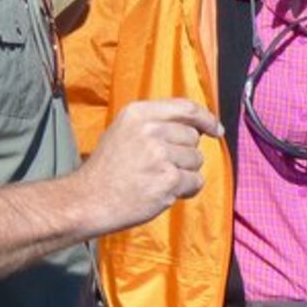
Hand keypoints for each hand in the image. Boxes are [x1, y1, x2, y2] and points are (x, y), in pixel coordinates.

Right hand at [76, 98, 221, 234]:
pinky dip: (186, 189)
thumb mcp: (124, 130)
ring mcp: (160, 155)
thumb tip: (195, 126)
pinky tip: (164, 192)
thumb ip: (155, 122)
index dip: (206, 118)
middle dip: (185, 153)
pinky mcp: (168, 179)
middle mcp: (150, 129)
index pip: (186, 108)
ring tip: (158, 179)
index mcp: (139, 112)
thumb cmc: (108, 168)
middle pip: (193, 137)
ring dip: (184, 172)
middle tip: (162, 166)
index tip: (216, 129)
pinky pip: (195, 181)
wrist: (90, 199)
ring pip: (196, 160)